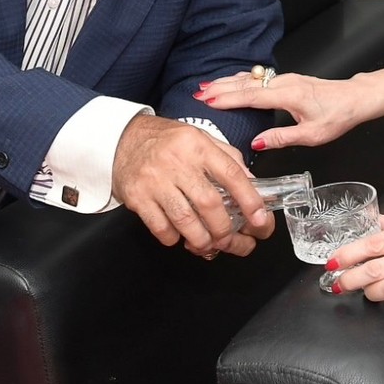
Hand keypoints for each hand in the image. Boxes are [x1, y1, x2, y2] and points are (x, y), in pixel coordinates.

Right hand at [111, 116, 271, 254]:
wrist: (122, 138)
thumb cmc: (167, 140)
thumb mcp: (200, 138)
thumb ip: (227, 159)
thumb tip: (252, 184)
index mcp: (198, 145)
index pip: (231, 174)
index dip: (250, 200)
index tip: (260, 221)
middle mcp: (177, 161)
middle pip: (209, 204)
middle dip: (225, 229)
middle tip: (232, 241)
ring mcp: (155, 180)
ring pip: (185, 220)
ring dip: (202, 240)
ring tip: (208, 245)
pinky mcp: (137, 197)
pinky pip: (160, 228)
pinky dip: (174, 238)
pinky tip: (180, 236)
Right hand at [196, 69, 371, 149]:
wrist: (356, 98)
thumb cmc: (338, 116)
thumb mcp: (311, 135)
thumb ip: (282, 138)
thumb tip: (257, 143)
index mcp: (289, 95)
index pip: (252, 96)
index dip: (228, 99)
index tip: (208, 101)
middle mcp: (285, 82)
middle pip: (246, 83)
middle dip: (220, 87)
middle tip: (197, 93)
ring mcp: (286, 78)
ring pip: (250, 78)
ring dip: (227, 82)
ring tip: (206, 87)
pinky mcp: (288, 79)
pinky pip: (258, 78)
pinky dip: (240, 80)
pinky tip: (230, 82)